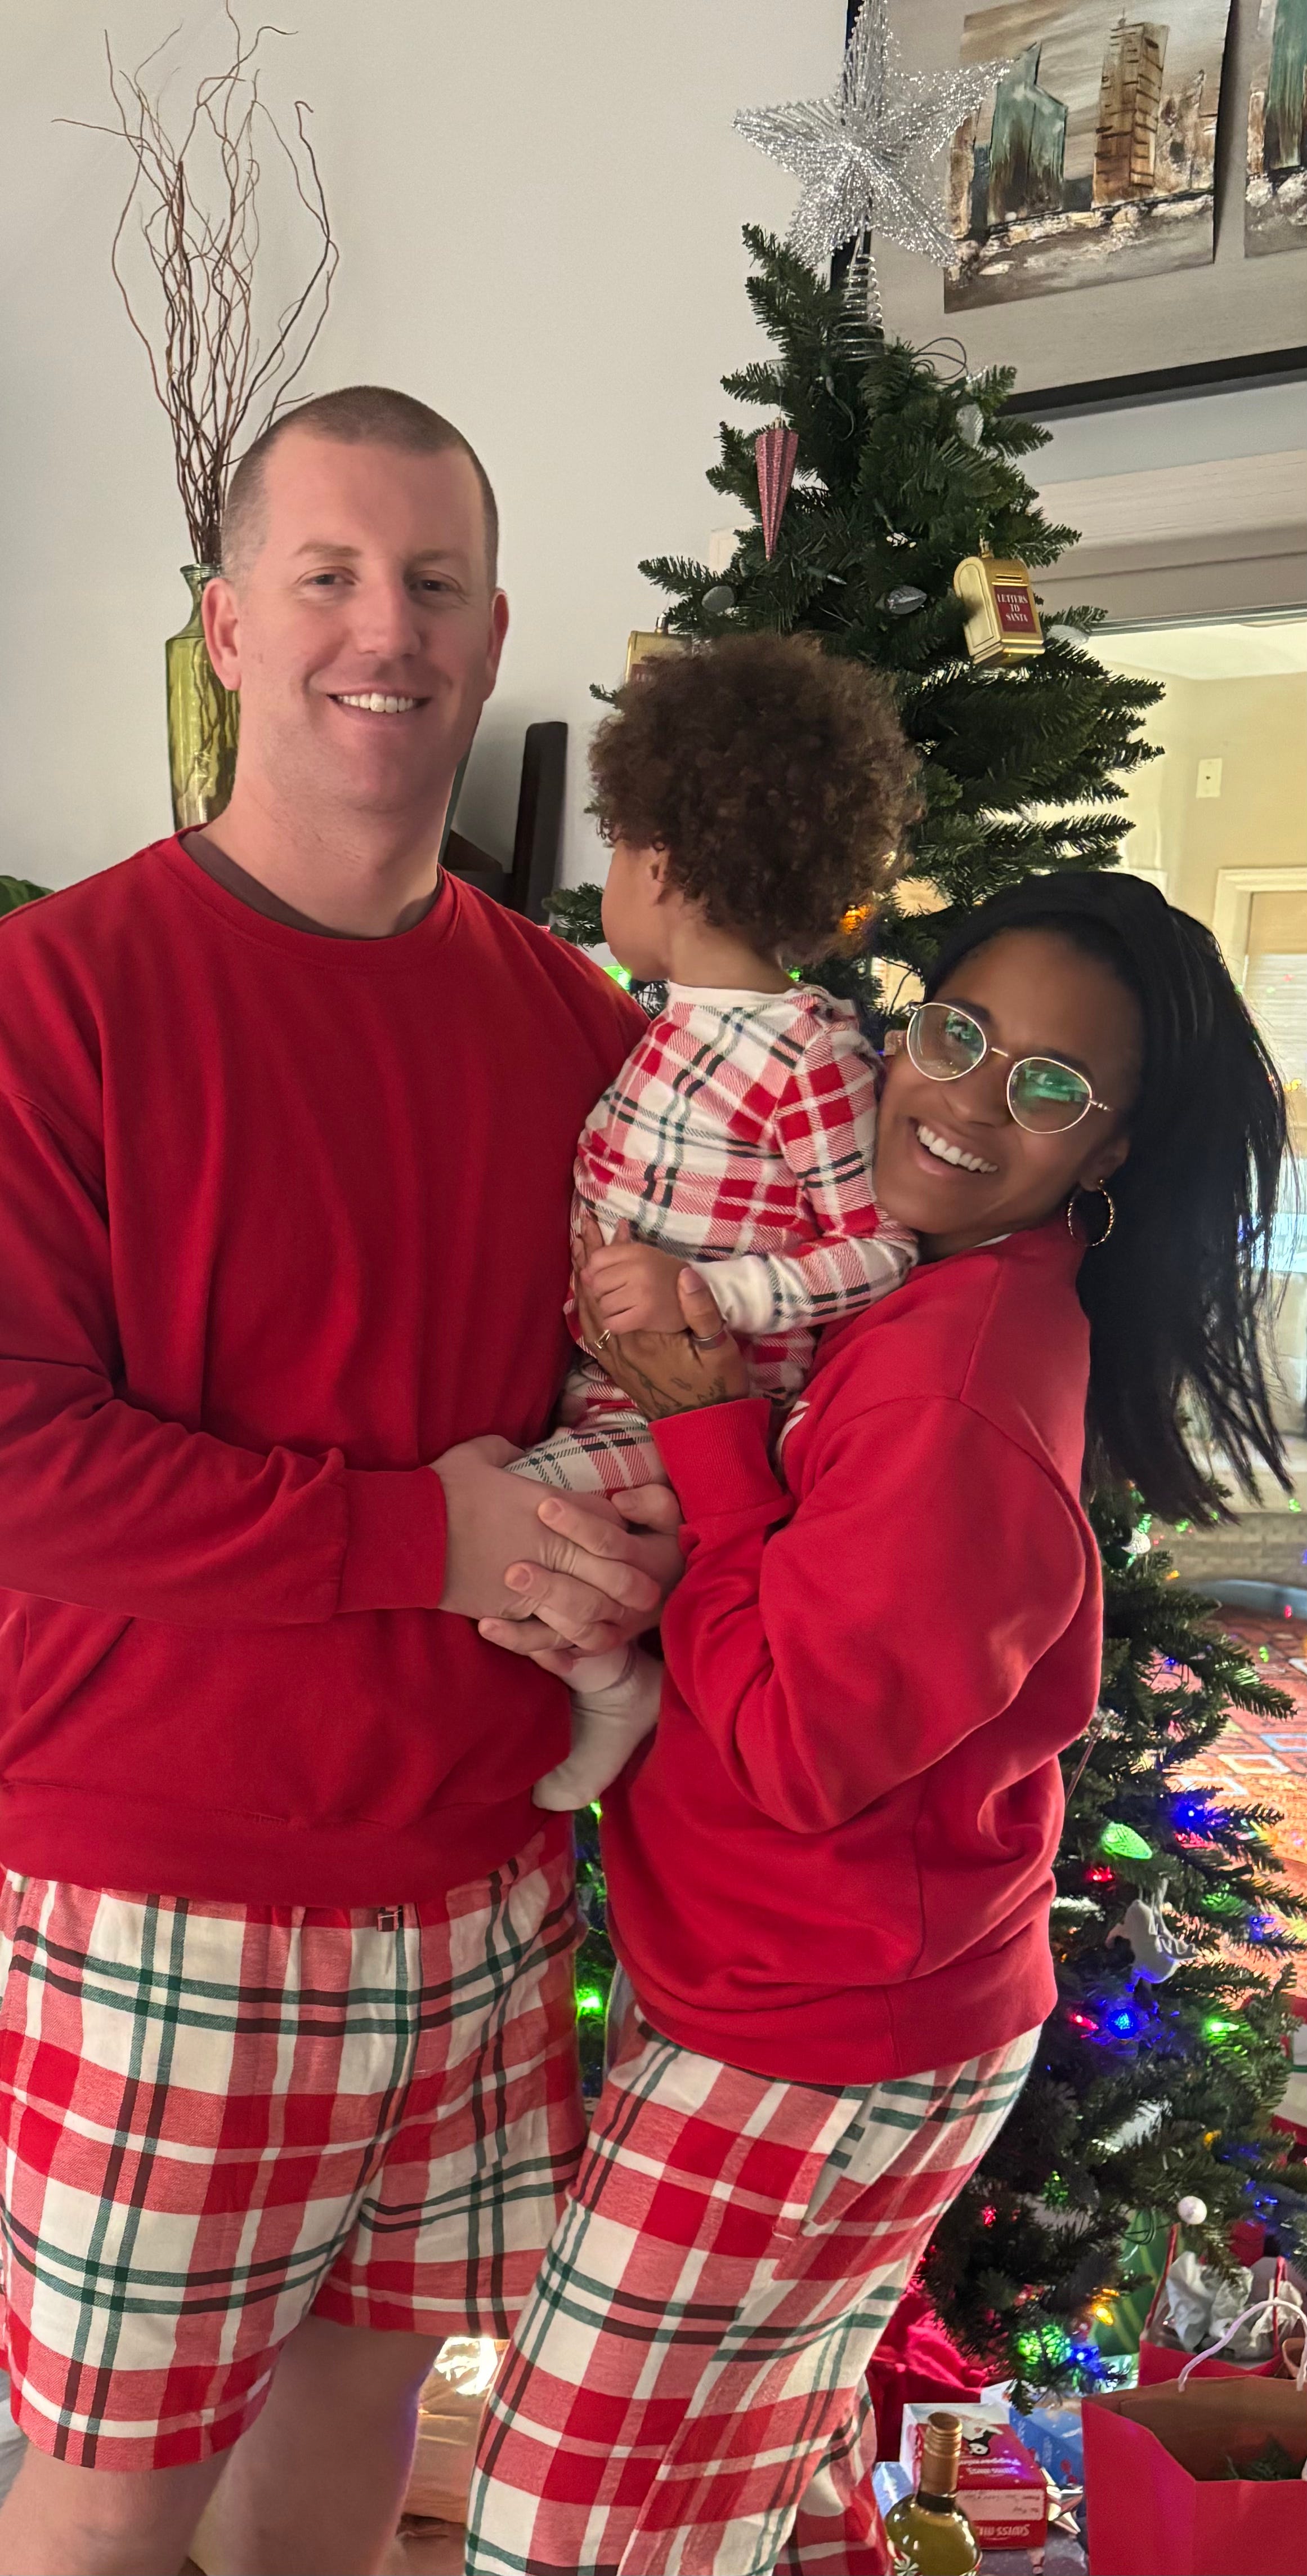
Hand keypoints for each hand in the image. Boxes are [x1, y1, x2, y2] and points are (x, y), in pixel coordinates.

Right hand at [434, 1435, 669, 1650]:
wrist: (407, 1536)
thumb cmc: (443, 1492)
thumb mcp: (480, 1454)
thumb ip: (508, 1451)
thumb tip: (518, 1453)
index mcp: (551, 1506)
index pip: (608, 1523)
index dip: (620, 1532)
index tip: (619, 1536)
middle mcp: (552, 1546)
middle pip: (615, 1570)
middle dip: (635, 1581)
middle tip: (647, 1591)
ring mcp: (535, 1583)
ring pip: (592, 1608)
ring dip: (609, 1616)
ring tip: (618, 1621)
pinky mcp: (512, 1611)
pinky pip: (553, 1631)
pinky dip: (567, 1640)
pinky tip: (575, 1642)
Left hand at [479, 1482, 682, 1663]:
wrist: (671, 1586)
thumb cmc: (660, 1539)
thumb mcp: (669, 1516)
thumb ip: (652, 1504)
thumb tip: (622, 1503)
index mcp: (647, 1564)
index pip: (611, 1545)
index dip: (579, 1525)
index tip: (543, 1505)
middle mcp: (629, 1604)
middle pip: (586, 1598)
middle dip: (549, 1585)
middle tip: (511, 1570)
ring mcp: (609, 1627)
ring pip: (569, 1631)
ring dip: (529, 1622)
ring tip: (491, 1608)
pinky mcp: (590, 1641)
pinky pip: (556, 1648)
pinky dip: (524, 1641)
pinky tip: (489, 1627)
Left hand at [573, 1215, 748, 1420]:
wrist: (703, 1430)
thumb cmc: (716, 1387)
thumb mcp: (719, 1348)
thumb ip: (701, 1310)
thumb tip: (685, 1274)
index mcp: (643, 1337)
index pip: (614, 1289)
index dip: (610, 1256)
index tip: (612, 1226)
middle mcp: (620, 1348)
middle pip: (593, 1296)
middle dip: (588, 1259)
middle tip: (583, 1226)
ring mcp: (615, 1360)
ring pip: (587, 1313)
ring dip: (583, 1280)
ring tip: (581, 1250)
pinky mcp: (617, 1369)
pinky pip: (591, 1332)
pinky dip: (585, 1306)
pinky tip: (585, 1295)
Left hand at [581, 1226, 692, 1332]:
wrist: (700, 1299)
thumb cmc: (666, 1278)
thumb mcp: (646, 1256)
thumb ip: (618, 1254)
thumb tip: (586, 1265)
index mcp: (637, 1252)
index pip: (596, 1259)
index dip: (596, 1272)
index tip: (610, 1280)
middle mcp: (638, 1268)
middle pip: (597, 1284)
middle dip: (604, 1293)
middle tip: (622, 1296)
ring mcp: (642, 1292)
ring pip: (603, 1305)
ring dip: (611, 1311)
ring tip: (627, 1308)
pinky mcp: (645, 1315)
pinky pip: (613, 1323)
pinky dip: (616, 1325)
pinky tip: (628, 1321)